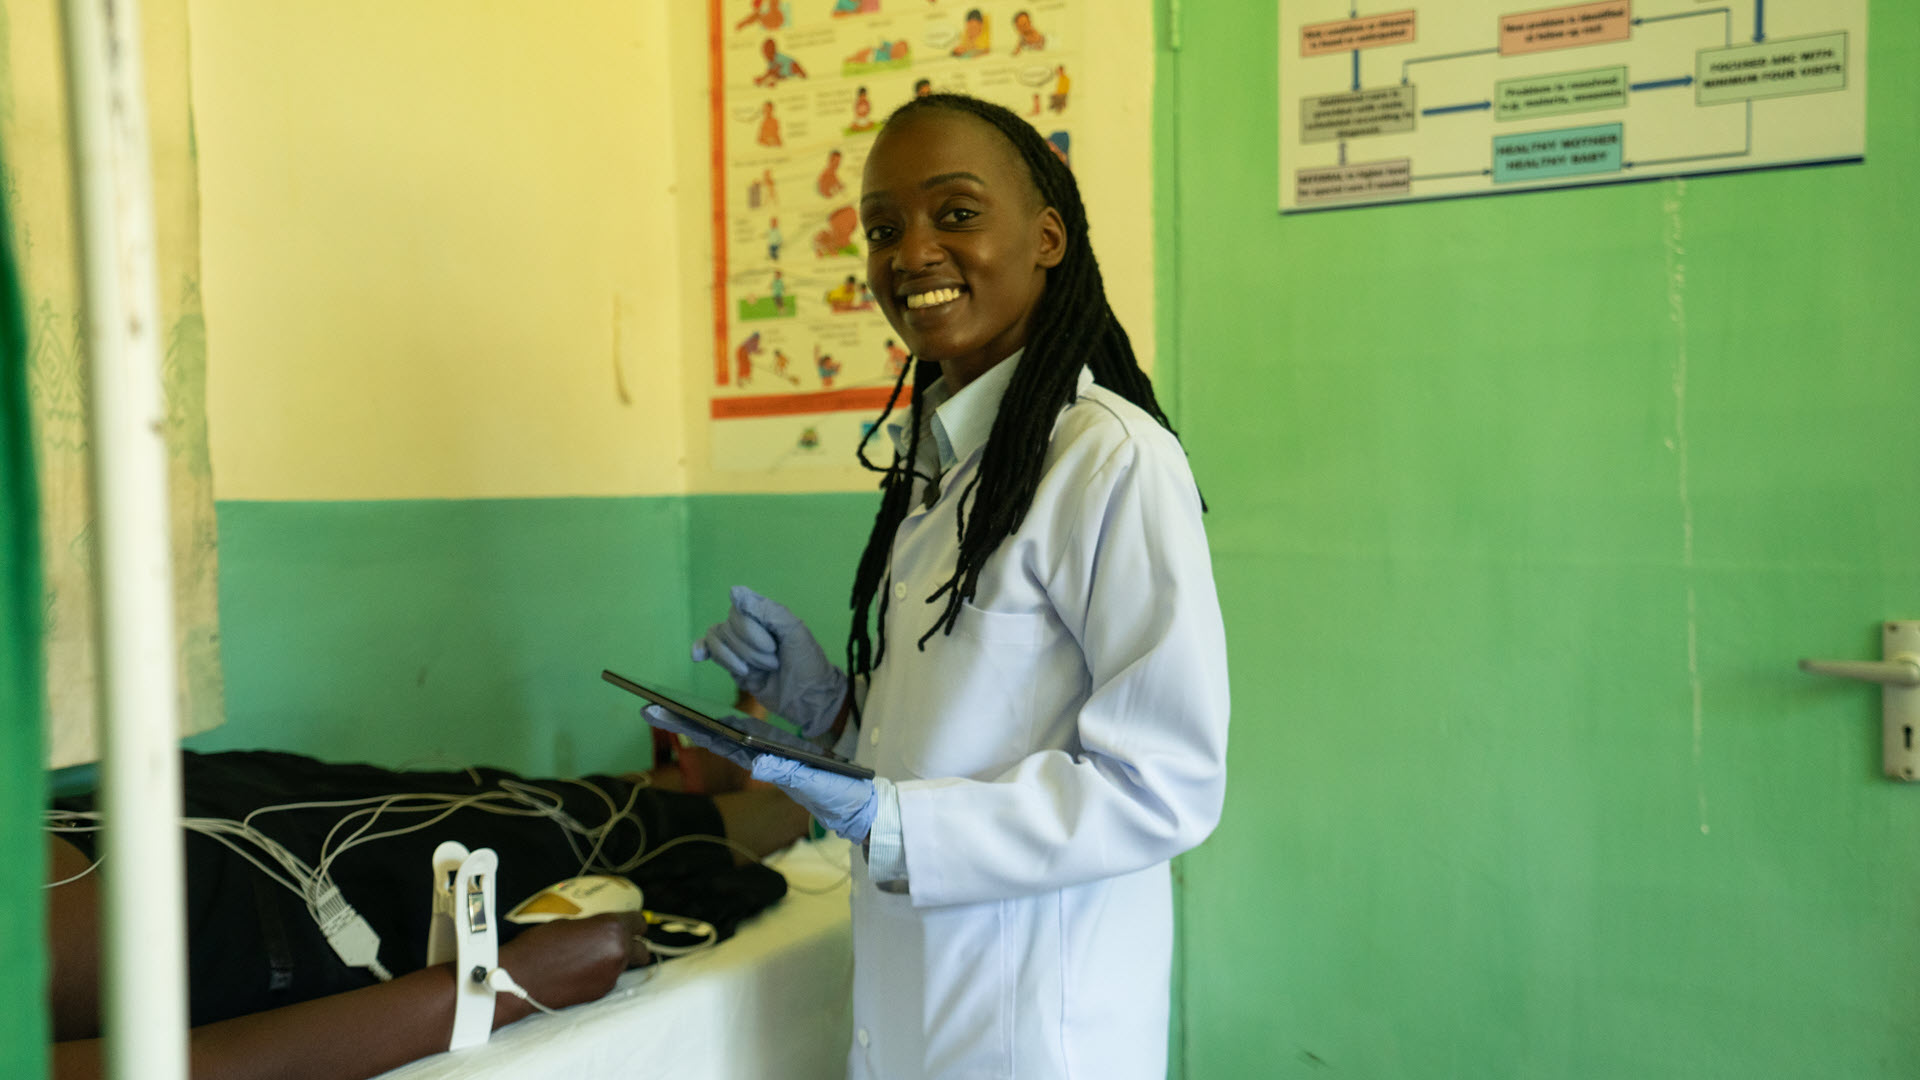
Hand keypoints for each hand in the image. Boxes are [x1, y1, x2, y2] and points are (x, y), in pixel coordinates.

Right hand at [493, 912, 646, 1019]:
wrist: (519, 980)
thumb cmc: (539, 946)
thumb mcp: (571, 922)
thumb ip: (596, 926)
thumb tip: (603, 929)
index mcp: (612, 929)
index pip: (639, 923)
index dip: (634, 923)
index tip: (631, 925)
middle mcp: (618, 953)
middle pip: (642, 949)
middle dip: (633, 945)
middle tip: (617, 942)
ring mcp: (611, 976)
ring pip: (625, 966)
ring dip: (615, 961)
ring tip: (591, 958)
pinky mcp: (601, 992)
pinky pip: (610, 979)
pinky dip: (602, 975)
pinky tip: (582, 972)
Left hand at [639, 705, 876, 841]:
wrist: (859, 806)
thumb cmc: (839, 796)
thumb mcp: (815, 784)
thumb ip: (789, 771)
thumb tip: (759, 758)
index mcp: (766, 764)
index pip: (720, 742)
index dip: (690, 727)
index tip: (660, 713)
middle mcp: (761, 760)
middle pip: (716, 737)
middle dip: (684, 722)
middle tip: (648, 706)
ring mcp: (768, 758)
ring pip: (726, 738)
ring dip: (698, 724)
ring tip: (668, 708)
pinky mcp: (779, 757)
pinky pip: (746, 740)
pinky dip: (724, 729)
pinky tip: (709, 720)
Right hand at [692, 586, 848, 737]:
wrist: (808, 700)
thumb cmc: (808, 663)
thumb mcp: (794, 631)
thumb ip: (766, 609)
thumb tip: (734, 591)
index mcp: (765, 616)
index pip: (739, 610)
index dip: (750, 630)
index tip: (772, 647)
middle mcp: (750, 628)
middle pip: (728, 627)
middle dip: (749, 649)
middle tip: (773, 662)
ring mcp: (740, 648)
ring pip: (717, 640)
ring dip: (737, 658)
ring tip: (758, 671)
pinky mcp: (734, 666)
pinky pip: (713, 653)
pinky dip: (702, 649)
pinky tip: (697, 655)